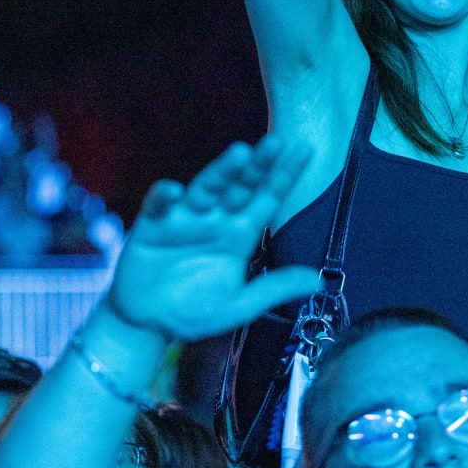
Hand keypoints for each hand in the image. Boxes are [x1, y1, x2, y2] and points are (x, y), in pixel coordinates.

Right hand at [106, 135, 318, 341]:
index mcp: (240, 234)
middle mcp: (216, 220)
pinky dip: (164, 197)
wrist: (148, 324)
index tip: (305, 149)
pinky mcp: (152, 227)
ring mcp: (184, 220)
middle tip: (275, 143)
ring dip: (221, 172)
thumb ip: (275, 289)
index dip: (285, 174)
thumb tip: (319, 282)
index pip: (267, 198)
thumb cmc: (195, 311)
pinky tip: (174, 191)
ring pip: (206, 189)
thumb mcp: (240, 305)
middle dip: (257, 166)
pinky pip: (159, 207)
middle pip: (240, 187)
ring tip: (239, 154)